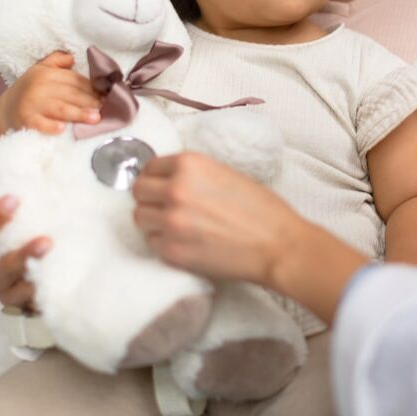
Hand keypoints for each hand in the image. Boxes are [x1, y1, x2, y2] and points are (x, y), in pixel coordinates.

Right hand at [0, 51, 100, 139]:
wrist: (6, 110)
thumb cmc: (31, 90)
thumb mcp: (40, 71)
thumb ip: (57, 62)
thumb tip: (72, 56)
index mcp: (46, 74)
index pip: (75, 80)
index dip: (92, 88)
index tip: (107, 96)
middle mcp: (39, 87)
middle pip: (71, 94)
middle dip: (90, 101)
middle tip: (106, 108)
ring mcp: (32, 104)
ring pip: (61, 109)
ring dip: (79, 114)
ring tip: (95, 118)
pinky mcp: (26, 120)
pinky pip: (40, 124)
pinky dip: (51, 127)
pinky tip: (63, 129)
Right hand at [0, 194, 50, 309]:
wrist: (35, 284)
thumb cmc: (17, 243)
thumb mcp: (8, 223)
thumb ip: (4, 200)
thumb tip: (11, 172)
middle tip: (13, 200)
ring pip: (2, 275)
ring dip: (22, 257)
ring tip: (46, 241)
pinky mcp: (18, 302)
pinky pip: (25, 297)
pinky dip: (35, 286)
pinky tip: (46, 275)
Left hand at [132, 152, 301, 284]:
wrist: (278, 245)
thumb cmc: (261, 209)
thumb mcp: (226, 174)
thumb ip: (194, 174)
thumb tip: (168, 180)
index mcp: (190, 164)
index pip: (150, 167)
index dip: (155, 177)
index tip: (161, 186)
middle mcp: (175, 189)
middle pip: (138, 192)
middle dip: (149, 199)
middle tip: (165, 207)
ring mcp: (171, 221)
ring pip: (140, 218)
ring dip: (154, 221)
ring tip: (176, 226)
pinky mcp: (173, 251)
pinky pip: (152, 244)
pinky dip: (164, 243)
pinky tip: (185, 242)